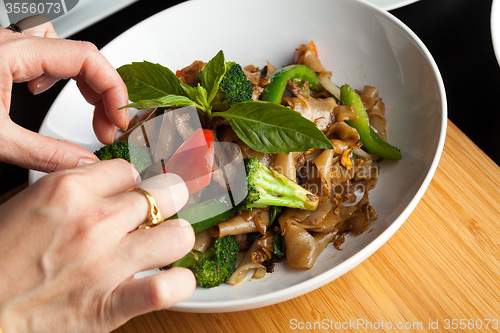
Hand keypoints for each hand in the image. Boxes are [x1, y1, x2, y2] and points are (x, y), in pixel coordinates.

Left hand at [0, 21, 129, 171]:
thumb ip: (44, 153)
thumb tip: (85, 164)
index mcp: (11, 52)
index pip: (86, 58)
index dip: (113, 89)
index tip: (118, 119)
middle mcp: (12, 42)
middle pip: (83, 56)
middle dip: (103, 93)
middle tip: (107, 126)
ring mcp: (8, 47)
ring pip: (66, 52)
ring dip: (85, 82)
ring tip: (89, 109)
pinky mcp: (3, 56)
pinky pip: (44, 53)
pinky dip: (60, 75)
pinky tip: (47, 91)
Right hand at [0, 159, 195, 331]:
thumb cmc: (0, 259)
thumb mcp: (29, 203)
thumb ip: (73, 187)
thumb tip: (107, 180)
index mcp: (68, 191)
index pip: (129, 171)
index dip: (132, 185)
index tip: (131, 195)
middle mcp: (93, 222)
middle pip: (163, 194)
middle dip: (167, 201)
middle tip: (162, 211)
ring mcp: (106, 263)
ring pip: (177, 234)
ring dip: (176, 238)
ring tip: (165, 243)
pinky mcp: (112, 303)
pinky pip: (168, 287)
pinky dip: (179, 283)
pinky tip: (172, 279)